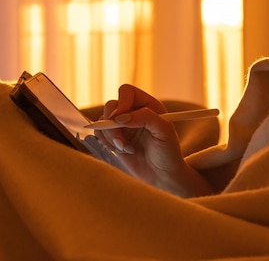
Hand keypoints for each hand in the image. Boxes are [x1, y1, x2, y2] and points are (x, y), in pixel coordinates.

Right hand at [95, 84, 213, 196]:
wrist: (163, 176)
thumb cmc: (168, 153)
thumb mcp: (164, 132)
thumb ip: (146, 117)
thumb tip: (121, 117)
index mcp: (148, 105)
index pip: (127, 92)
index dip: (121, 103)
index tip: (120, 119)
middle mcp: (133, 112)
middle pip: (111, 105)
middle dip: (112, 124)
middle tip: (121, 142)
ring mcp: (122, 126)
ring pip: (103, 120)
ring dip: (111, 136)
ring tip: (127, 149)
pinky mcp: (114, 138)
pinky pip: (99, 133)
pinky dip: (106, 142)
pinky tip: (121, 151)